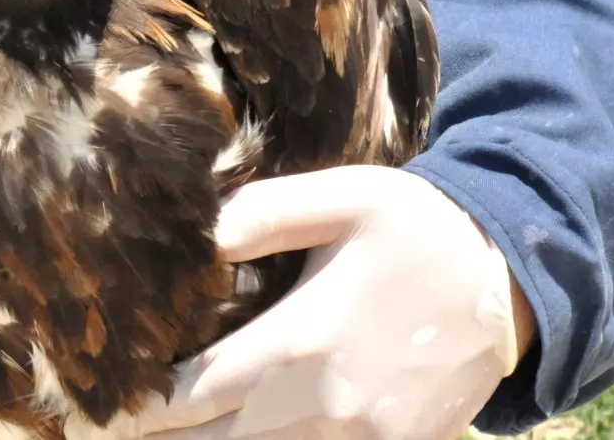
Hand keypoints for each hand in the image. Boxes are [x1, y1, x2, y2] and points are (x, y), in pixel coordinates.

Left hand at [130, 166, 535, 439]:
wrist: (511, 280)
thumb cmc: (415, 229)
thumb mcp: (342, 198)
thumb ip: (261, 215)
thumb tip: (193, 233)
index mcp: (304, 340)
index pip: (196, 391)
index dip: (141, 406)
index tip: (102, 405)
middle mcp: (327, 407)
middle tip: (110, 429)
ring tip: (166, 437)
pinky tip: (240, 438)